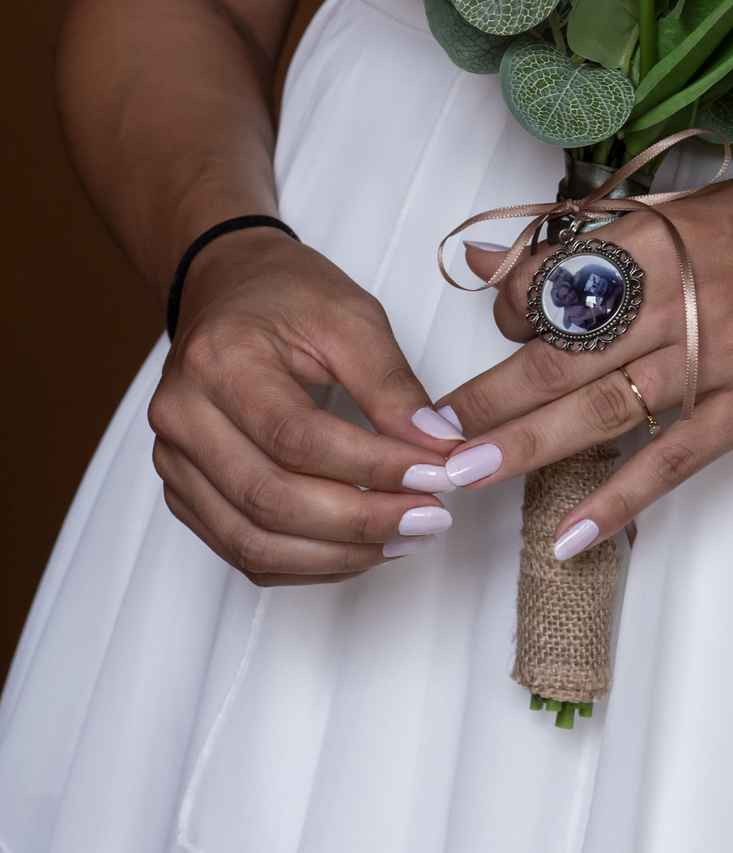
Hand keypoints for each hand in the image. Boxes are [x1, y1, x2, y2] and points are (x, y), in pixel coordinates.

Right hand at [149, 228, 468, 584]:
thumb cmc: (285, 296)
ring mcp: (175, 460)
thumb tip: (437, 448)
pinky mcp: (185, 492)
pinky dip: (309, 564)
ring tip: (406, 538)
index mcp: (219, 360)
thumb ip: (392, 385)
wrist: (227, 289)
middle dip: (361, 521)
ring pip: (253, 541)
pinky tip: (362, 548)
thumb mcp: (351, 317)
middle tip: (430, 517)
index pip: (297, 438)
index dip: (371, 467)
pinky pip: (244, 551)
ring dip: (339, 555)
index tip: (435, 476)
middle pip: (270, 499)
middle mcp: (182, 415)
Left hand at [436, 148, 732, 554]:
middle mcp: (684, 295)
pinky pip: (675, 459)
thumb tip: (495, 261)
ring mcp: (722, 356)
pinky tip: (573, 534)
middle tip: (429, 435)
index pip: (556, 280)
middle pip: (565, 354)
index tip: (490, 331)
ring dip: (529, 447)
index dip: (509, 309)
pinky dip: (620, 498)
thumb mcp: (693, 205)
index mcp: (662, 233)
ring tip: (467, 477)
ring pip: (606, 409)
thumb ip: (596, 238)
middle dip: (490, 398)